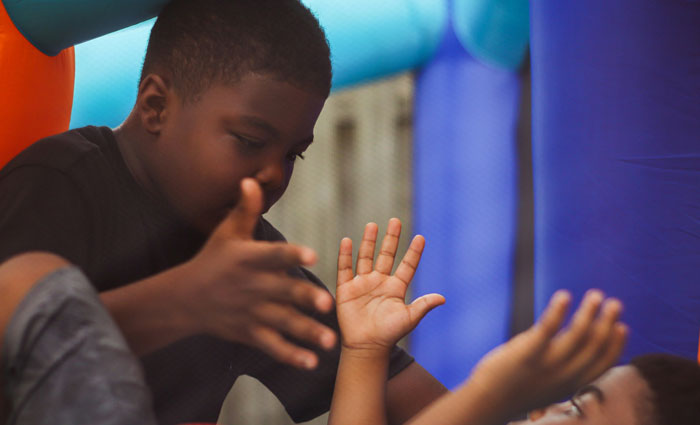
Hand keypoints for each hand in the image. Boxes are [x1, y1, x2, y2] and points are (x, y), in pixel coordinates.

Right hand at [181, 178, 335, 368]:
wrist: (184, 299)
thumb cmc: (212, 259)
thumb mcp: (226, 233)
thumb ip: (245, 209)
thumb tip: (251, 178)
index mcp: (248, 258)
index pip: (272, 254)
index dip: (291, 254)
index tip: (311, 255)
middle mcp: (251, 286)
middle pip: (282, 292)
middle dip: (304, 298)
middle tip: (328, 304)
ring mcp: (250, 312)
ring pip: (282, 323)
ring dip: (306, 332)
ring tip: (330, 342)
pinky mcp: (249, 332)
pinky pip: (272, 345)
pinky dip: (290, 355)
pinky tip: (311, 363)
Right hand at [335, 219, 444, 351]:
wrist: (366, 347)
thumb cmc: (389, 334)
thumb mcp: (409, 318)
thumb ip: (423, 305)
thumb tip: (442, 298)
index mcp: (396, 288)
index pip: (407, 265)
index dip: (414, 252)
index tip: (420, 237)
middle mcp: (380, 282)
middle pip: (386, 255)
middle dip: (391, 238)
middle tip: (395, 221)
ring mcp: (362, 284)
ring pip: (365, 257)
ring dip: (369, 242)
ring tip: (372, 225)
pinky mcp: (346, 289)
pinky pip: (345, 268)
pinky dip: (345, 255)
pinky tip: (347, 241)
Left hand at [466, 290, 626, 420]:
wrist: (486, 402)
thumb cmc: (514, 391)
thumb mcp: (546, 388)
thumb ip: (562, 376)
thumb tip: (571, 360)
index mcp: (572, 384)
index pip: (603, 363)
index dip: (615, 344)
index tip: (622, 326)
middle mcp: (565, 376)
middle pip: (594, 345)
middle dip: (607, 322)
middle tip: (614, 302)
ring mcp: (546, 365)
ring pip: (577, 335)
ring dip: (590, 312)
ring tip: (597, 295)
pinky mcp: (526, 353)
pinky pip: (547, 329)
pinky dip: (558, 311)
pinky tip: (564, 295)